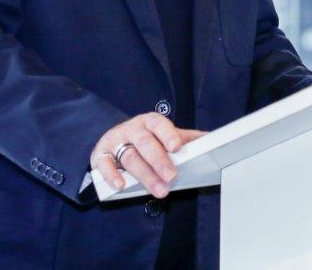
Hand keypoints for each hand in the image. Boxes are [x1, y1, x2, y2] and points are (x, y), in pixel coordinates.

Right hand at [91, 113, 205, 197]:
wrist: (114, 140)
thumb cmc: (146, 139)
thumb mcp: (164, 136)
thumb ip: (186, 138)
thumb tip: (212, 139)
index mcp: (149, 122)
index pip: (159, 124)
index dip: (168, 134)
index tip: (177, 147)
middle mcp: (131, 129)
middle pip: (145, 143)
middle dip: (159, 160)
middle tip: (172, 176)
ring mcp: (114, 142)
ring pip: (130, 157)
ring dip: (145, 175)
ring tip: (159, 189)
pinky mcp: (100, 155)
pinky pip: (104, 165)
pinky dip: (112, 176)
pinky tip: (121, 186)